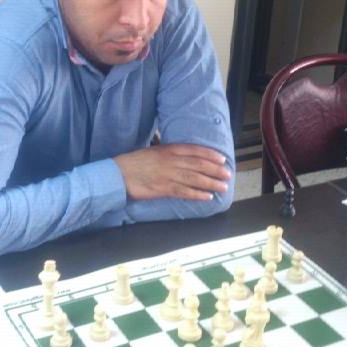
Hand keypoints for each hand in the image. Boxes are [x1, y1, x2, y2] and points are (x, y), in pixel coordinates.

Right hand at [114, 143, 231, 201]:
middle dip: (215, 169)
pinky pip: (184, 192)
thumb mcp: (151, 150)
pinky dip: (197, 194)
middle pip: (198, 165)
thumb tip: (178, 151)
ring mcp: (168, 175)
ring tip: (222, 186)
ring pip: (194, 179)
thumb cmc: (133, 162)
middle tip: (228, 174)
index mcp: (168, 149)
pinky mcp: (163, 189)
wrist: (118, 174)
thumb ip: (166, 150)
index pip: (194, 150)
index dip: (209, 154)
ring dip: (211, 183)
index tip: (221, 158)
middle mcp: (170, 161)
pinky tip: (207, 196)